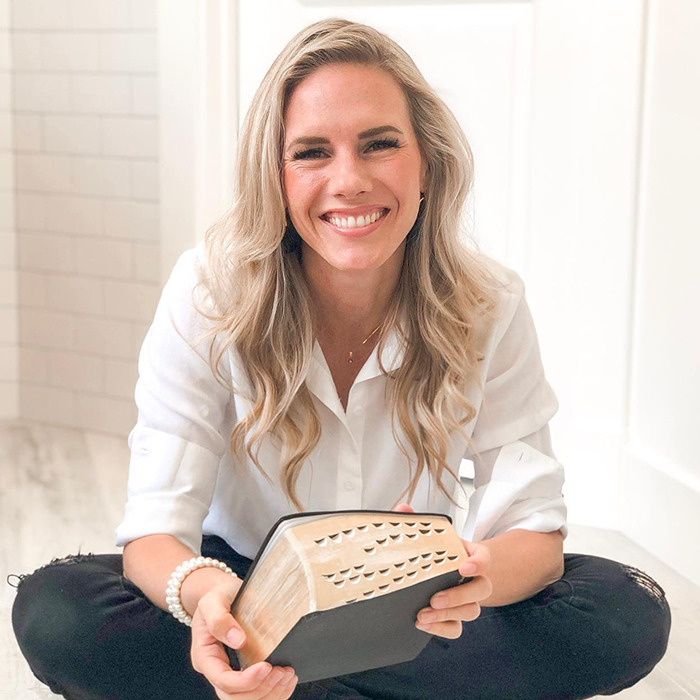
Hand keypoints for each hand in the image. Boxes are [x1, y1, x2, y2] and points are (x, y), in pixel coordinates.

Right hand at [190, 581, 297, 698]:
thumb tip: (238, 640)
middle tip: (281, 671)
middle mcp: (215, 670)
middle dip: (260, 688)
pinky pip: (256, 693)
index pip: (223, 680)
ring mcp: (228, 673)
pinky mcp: (242, 672)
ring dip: (269, 693)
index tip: (266, 666)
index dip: (245, 680)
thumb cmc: (217, 596)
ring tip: (287, 674)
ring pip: (246, 699)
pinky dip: (274, 692)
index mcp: (204, 656)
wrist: (221, 593)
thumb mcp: (213, 600)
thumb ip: (220, 619)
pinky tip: (286, 680)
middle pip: (235, 697)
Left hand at [394, 503, 492, 639]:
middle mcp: (471, 578)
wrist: (421, 574)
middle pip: (482, 588)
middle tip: (435, 598)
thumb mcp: (421, 535)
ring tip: (423, 614)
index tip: (463, 567)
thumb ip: (413, 521)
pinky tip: (423, 623)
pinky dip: (441, 629)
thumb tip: (404, 509)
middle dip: (459, 595)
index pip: (484, 557)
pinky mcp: (454, 617)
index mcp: (466, 554)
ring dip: (448, 614)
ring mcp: (465, 600)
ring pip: (472, 611)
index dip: (478, 563)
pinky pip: (457, 628)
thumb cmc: (425, 551)